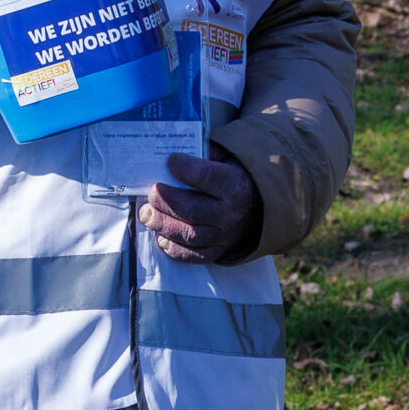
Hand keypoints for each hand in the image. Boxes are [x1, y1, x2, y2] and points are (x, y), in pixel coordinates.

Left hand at [140, 150, 259, 262]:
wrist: (261, 206)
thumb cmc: (236, 175)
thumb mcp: (228, 157)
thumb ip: (205, 154)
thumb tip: (174, 154)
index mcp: (236, 184)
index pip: (207, 177)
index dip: (185, 169)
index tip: (170, 161)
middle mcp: (232, 213)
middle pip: (192, 210)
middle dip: (166, 201)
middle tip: (150, 192)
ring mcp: (226, 235)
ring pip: (190, 235)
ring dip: (163, 225)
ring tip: (146, 214)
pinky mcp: (220, 251)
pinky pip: (195, 256)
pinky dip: (175, 249)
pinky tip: (161, 237)